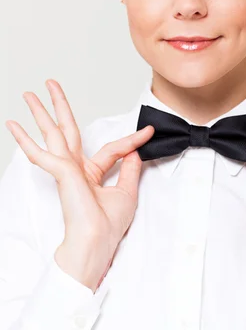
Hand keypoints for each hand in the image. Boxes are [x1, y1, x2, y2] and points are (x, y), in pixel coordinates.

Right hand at [5, 79, 154, 287]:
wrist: (95, 244)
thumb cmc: (106, 227)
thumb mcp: (127, 194)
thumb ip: (130, 170)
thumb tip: (136, 152)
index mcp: (91, 175)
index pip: (111, 149)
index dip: (131, 140)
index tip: (148, 130)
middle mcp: (76, 169)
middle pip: (68, 130)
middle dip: (59, 107)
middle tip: (50, 84)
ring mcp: (66, 170)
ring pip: (53, 134)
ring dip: (41, 113)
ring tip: (29, 94)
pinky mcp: (61, 173)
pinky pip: (42, 154)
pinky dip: (27, 141)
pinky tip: (13, 126)